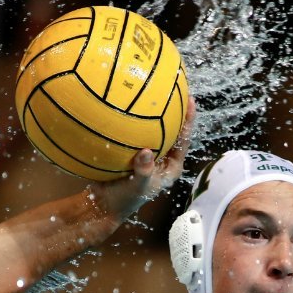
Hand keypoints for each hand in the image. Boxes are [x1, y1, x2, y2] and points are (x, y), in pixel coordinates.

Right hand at [93, 98, 195, 218]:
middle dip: (173, 110)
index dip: (189, 119)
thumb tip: (146, 152)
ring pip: (153, 129)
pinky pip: (134, 132)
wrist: (101, 205)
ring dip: (152, 112)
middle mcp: (161, 158)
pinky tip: (123, 104)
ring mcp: (147, 155)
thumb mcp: (136, 187)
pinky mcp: (131, 152)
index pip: (184, 139)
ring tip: (151, 89)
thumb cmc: (123, 200)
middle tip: (175, 87)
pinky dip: (131, 120)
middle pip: (171, 129)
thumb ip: (143, 171)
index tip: (191, 100)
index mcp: (170, 167)